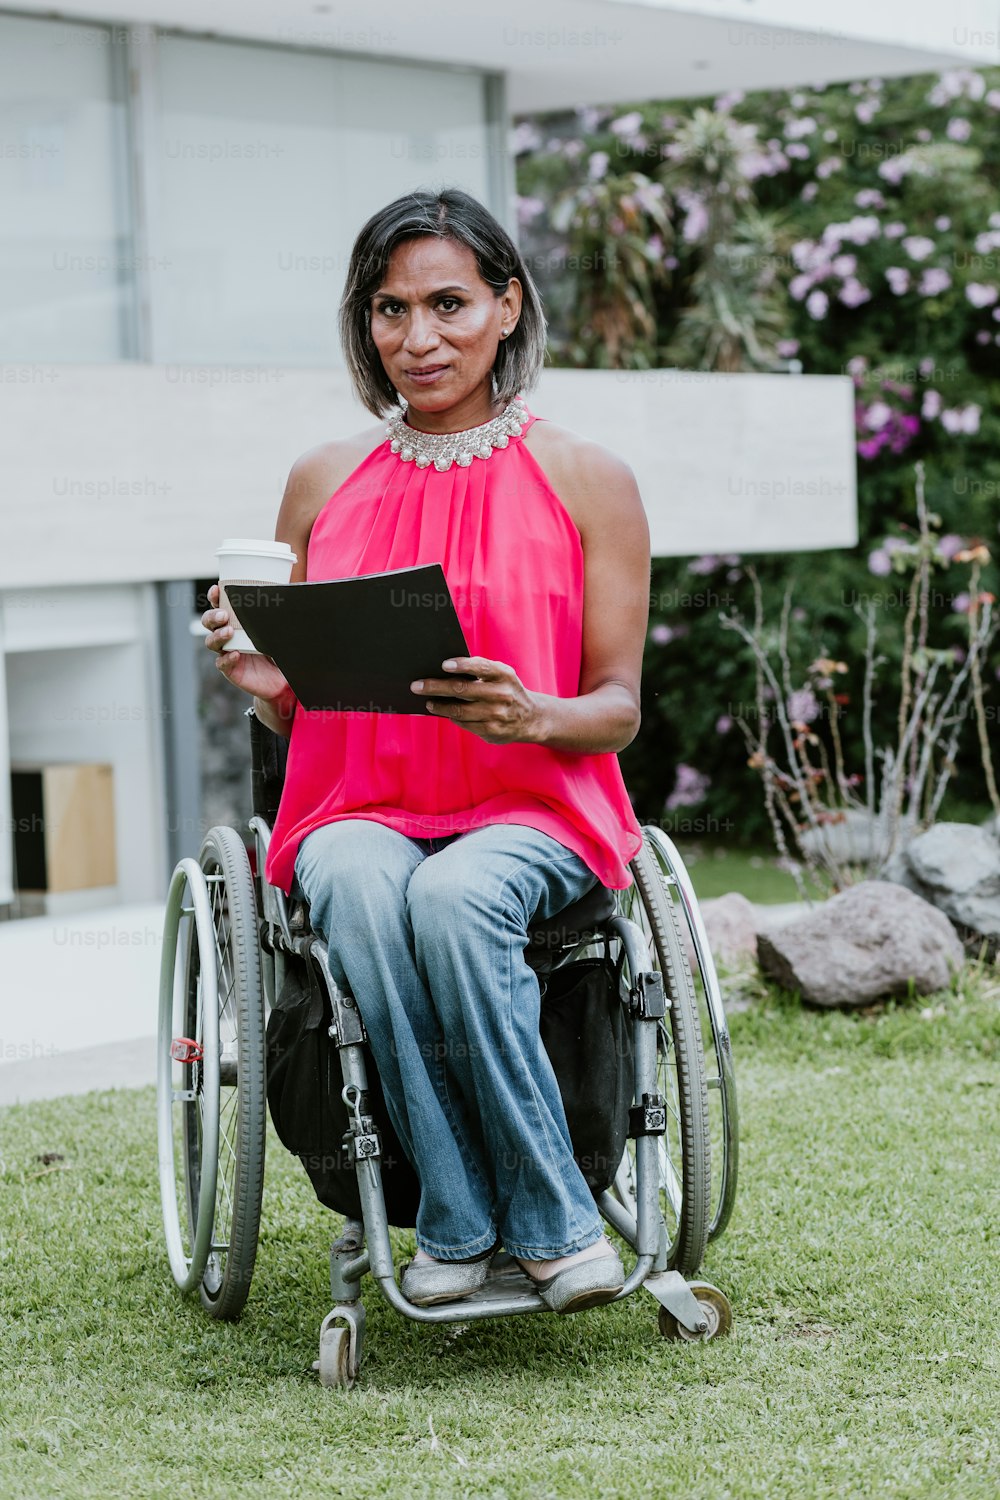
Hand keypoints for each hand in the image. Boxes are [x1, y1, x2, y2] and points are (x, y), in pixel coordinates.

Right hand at [203, 583, 291, 703]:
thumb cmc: (278, 650)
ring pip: (211, 642)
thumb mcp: (278, 630)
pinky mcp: (230, 669)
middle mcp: (228, 636)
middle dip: (212, 617)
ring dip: (218, 635)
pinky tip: (235, 654)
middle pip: (209, 623)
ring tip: (229, 632)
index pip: (220, 606)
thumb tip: (289, 593)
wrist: (282, 679)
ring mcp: (227, 652)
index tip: (216, 590)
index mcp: (236, 621)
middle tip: (223, 615)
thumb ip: (277, 615)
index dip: (214, 598)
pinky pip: (222, 664)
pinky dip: (227, 659)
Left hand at [410, 657, 546, 744]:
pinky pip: (464, 723)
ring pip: (459, 710)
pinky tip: (443, 712)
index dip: (462, 665)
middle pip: (462, 689)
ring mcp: (496, 715)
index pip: (481, 667)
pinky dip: (451, 717)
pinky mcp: (491, 731)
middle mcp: (502, 695)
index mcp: (504, 675)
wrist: (531, 718)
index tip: (443, 665)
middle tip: (417, 685)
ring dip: (439, 706)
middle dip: (436, 687)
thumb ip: (480, 671)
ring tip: (428, 701)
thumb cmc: (507, 690)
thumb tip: (444, 671)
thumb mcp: (502, 676)